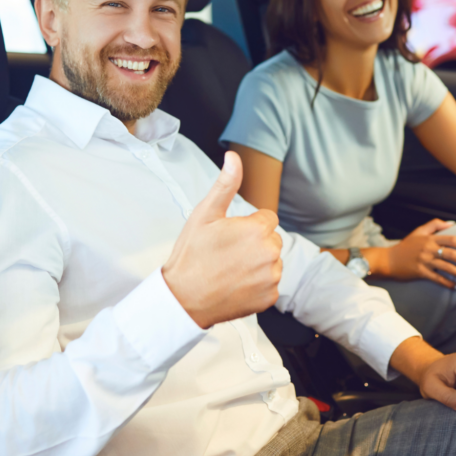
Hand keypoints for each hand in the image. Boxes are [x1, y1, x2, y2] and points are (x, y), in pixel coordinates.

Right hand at [162, 151, 282, 328]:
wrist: (184, 298)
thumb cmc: (192, 254)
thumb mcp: (205, 214)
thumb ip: (226, 184)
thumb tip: (233, 157)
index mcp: (257, 229)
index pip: (267, 219)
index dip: (247, 225)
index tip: (229, 236)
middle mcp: (270, 253)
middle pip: (271, 239)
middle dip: (255, 243)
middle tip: (228, 253)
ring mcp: (271, 277)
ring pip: (272, 261)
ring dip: (258, 263)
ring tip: (231, 269)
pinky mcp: (270, 296)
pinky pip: (271, 283)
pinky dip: (258, 284)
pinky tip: (237, 284)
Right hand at [383, 219, 455, 287]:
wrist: (388, 260)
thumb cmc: (405, 246)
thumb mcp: (418, 232)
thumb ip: (435, 224)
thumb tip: (452, 223)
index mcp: (430, 239)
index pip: (453, 240)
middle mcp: (428, 249)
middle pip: (453, 254)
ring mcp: (424, 261)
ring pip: (447, 267)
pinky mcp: (420, 272)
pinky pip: (437, 278)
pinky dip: (447, 283)